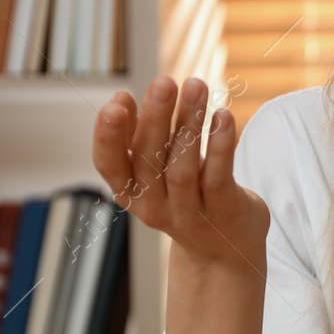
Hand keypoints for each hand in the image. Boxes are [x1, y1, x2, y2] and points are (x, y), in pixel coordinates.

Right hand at [91, 75, 268, 270]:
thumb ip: (138, 137)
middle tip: (164, 81)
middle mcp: (155, 206)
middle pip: (149, 160)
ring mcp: (190, 212)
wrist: (223, 251)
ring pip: (184, 167)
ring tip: (197, 85)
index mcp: (131, 193)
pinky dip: (221, 145)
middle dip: (156, 118)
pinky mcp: (223, 211)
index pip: (109, 166)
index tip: (119, 99)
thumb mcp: (154, 172)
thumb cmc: (185, 196)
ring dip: (190, 123)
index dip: (109, 136)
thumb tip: (121, 97)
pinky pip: (219, 177)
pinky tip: (223, 116)